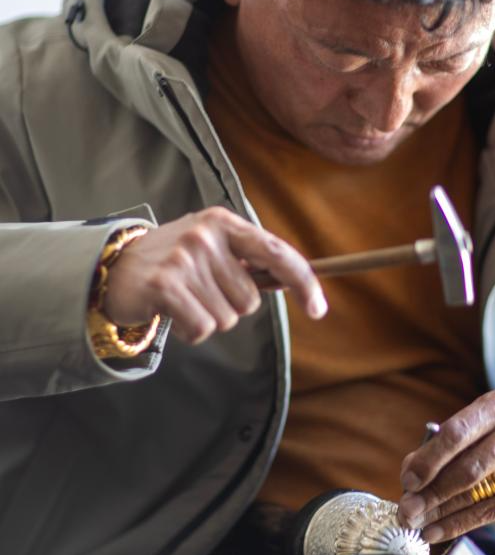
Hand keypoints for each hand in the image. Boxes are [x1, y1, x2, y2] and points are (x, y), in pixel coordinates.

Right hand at [104, 208, 327, 343]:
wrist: (116, 268)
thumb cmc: (175, 261)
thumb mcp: (213, 246)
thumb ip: (249, 259)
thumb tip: (295, 280)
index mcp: (224, 223)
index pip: (277, 253)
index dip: (304, 282)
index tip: (319, 309)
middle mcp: (206, 236)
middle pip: (250, 300)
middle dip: (230, 305)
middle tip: (200, 291)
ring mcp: (184, 259)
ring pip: (227, 318)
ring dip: (209, 318)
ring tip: (185, 299)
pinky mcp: (165, 285)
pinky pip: (203, 328)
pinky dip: (191, 331)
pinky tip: (174, 313)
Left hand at [397, 390, 494, 541]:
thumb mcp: (479, 421)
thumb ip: (445, 443)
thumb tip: (410, 474)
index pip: (457, 434)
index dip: (429, 460)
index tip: (408, 481)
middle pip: (467, 469)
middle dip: (431, 493)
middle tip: (406, 511)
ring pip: (477, 495)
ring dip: (441, 513)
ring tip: (415, 523)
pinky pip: (491, 512)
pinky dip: (459, 524)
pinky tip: (436, 531)